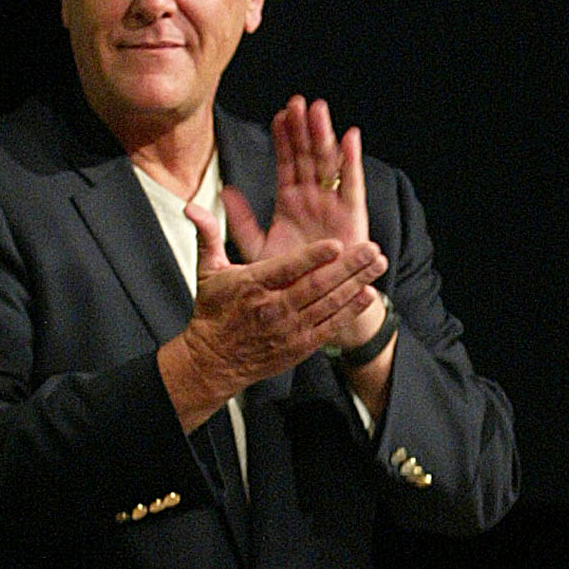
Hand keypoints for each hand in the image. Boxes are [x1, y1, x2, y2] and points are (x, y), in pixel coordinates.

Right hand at [158, 207, 385, 431]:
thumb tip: (192, 207)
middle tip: (371, 249)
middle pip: (316, 286)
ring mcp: (289, 329)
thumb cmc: (213, 312)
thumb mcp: (207, 271)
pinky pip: (329, 325)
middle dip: (348, 267)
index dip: (313, 258)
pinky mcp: (300, 345)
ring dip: (355, 284)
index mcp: (252, 286)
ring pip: (328, 304)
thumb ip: (207, 235)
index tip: (335, 244)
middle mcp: (273, 309)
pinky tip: (367, 294)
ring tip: (376, 266)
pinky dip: (350, 311)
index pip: (287, 269)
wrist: (213, 361)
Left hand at [223, 97, 390, 363]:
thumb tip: (215, 195)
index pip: (286, 163)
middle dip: (303, 128)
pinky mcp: (351, 216)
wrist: (317, 306)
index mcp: (290, 203)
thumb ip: (238, 222)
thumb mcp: (256, 249)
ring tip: (318, 108)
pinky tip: (349, 136)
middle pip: (307, 155)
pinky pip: (351, 183)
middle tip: (298, 101)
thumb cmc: (288, 280)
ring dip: (324, 135)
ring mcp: (332, 205)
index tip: (278, 114)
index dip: (283, 138)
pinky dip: (351, 159)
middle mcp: (312, 199)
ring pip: (327, 162)